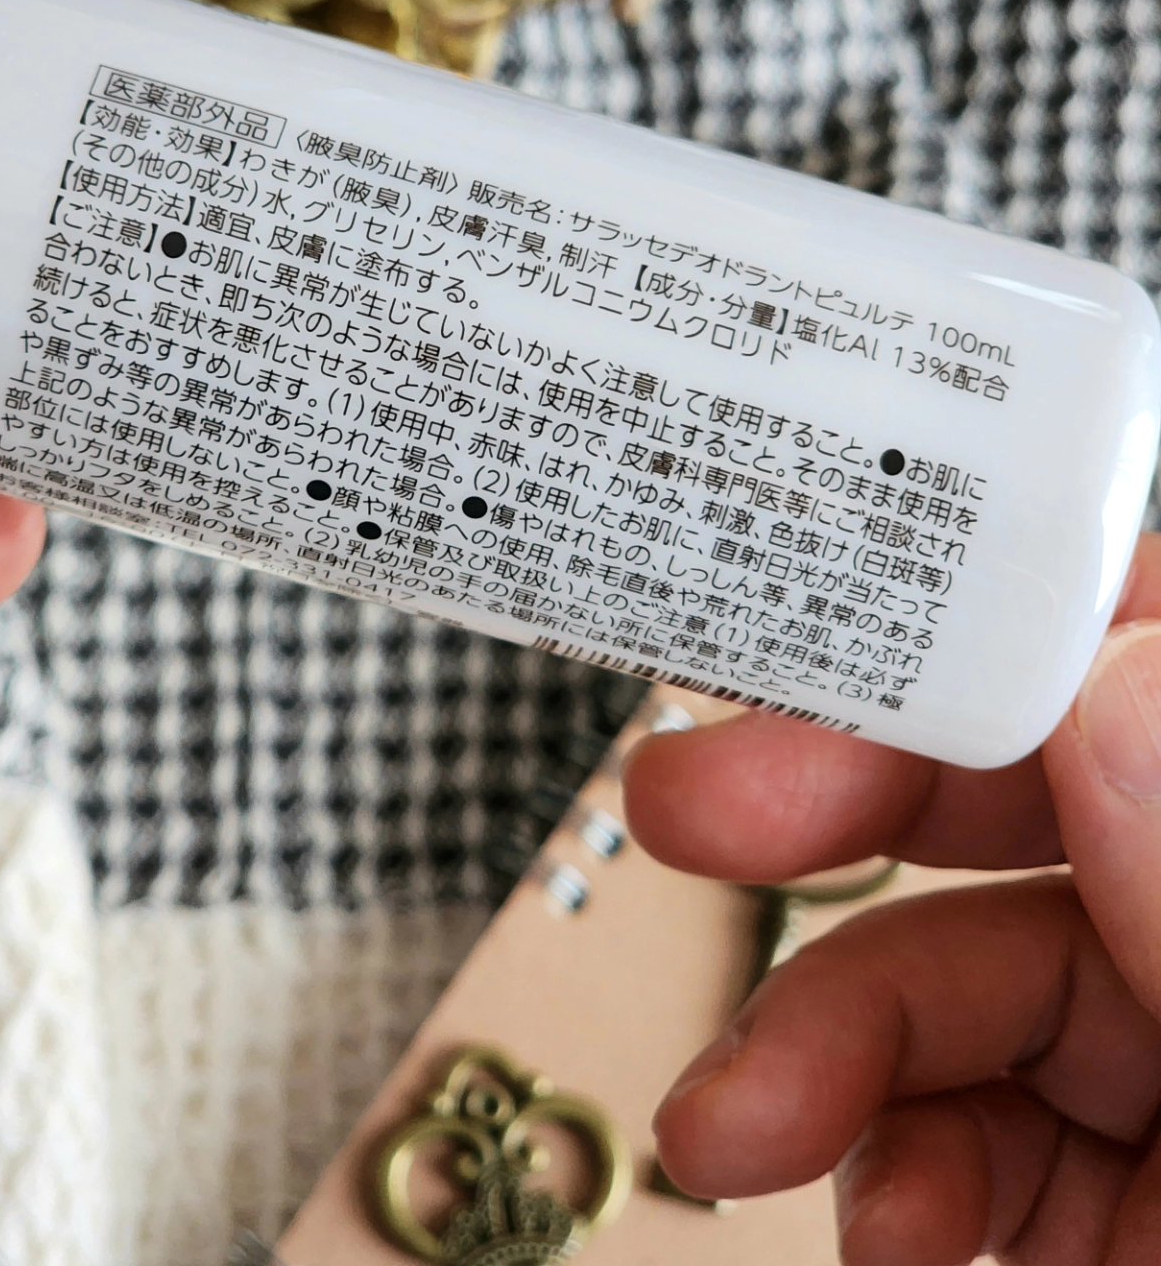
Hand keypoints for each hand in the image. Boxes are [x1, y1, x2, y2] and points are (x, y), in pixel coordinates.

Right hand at [623, 532, 1160, 1264]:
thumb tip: (1117, 696)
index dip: (1035, 609)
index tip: (872, 615)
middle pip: (1052, 795)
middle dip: (855, 801)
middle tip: (696, 801)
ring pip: (979, 980)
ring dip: (832, 1042)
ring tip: (733, 1129)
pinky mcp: (1131, 1207)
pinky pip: (976, 1131)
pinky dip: (891, 1167)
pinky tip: (878, 1227)